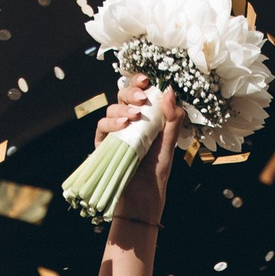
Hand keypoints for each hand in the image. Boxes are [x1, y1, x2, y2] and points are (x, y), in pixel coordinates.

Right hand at [100, 74, 184, 220]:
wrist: (143, 196)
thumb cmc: (156, 171)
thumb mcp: (169, 144)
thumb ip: (172, 119)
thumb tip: (170, 91)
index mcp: (145, 118)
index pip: (140, 93)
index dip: (140, 83)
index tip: (147, 79)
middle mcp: (128, 121)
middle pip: (123, 96)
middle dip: (131, 92)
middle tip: (142, 98)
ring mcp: (114, 131)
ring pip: (112, 108)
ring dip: (123, 108)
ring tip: (135, 117)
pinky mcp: (103, 143)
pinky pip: (101, 126)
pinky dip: (111, 122)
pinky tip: (123, 125)